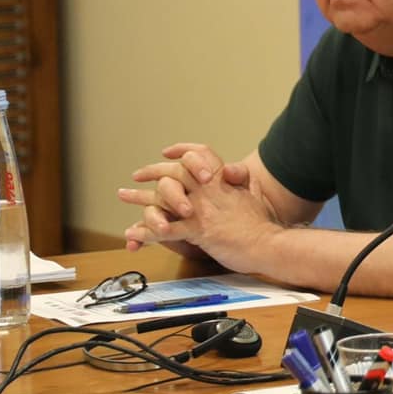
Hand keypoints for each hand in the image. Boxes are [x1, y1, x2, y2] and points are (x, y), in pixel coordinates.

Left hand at [119, 148, 279, 271]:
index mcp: (223, 181)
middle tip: (138, 174)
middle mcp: (209, 190)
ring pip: (163, 198)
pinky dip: (146, 232)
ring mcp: (202, 209)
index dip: (183, 150)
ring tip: (124, 195)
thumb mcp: (254, 194)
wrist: (268, 243)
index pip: (201, 154)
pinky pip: (165, 230)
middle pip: (175, 172)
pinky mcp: (198, 230)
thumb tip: (233, 170)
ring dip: (140, 198)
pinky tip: (133, 235)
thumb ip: (242, 181)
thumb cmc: (262, 223)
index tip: (168, 152)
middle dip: (153, 171)